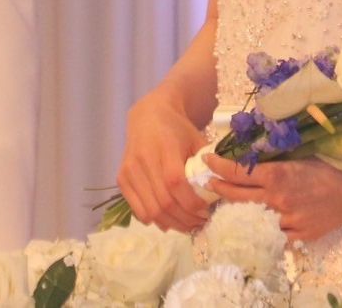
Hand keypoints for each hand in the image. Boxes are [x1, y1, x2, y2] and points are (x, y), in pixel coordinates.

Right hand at [116, 88, 210, 231]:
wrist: (148, 117)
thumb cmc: (177, 130)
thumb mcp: (197, 140)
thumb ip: (207, 165)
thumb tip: (220, 195)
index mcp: (165, 146)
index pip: (176, 183)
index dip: (192, 203)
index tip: (207, 211)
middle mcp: (143, 159)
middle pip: (164, 202)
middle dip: (186, 219)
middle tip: (200, 222)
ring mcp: (129, 170)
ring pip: (151, 211)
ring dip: (173, 224)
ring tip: (188, 224)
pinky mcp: (121, 179)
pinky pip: (138, 210)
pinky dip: (155, 220)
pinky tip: (169, 219)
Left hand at [206, 154, 341, 241]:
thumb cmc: (330, 161)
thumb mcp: (298, 152)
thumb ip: (272, 156)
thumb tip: (247, 150)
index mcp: (277, 175)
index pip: (237, 172)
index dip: (218, 166)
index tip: (207, 160)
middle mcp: (279, 200)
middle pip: (237, 196)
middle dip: (218, 188)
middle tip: (207, 182)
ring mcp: (290, 221)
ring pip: (252, 219)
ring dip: (236, 210)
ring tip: (224, 203)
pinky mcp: (303, 236)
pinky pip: (275, 237)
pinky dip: (263, 229)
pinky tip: (253, 223)